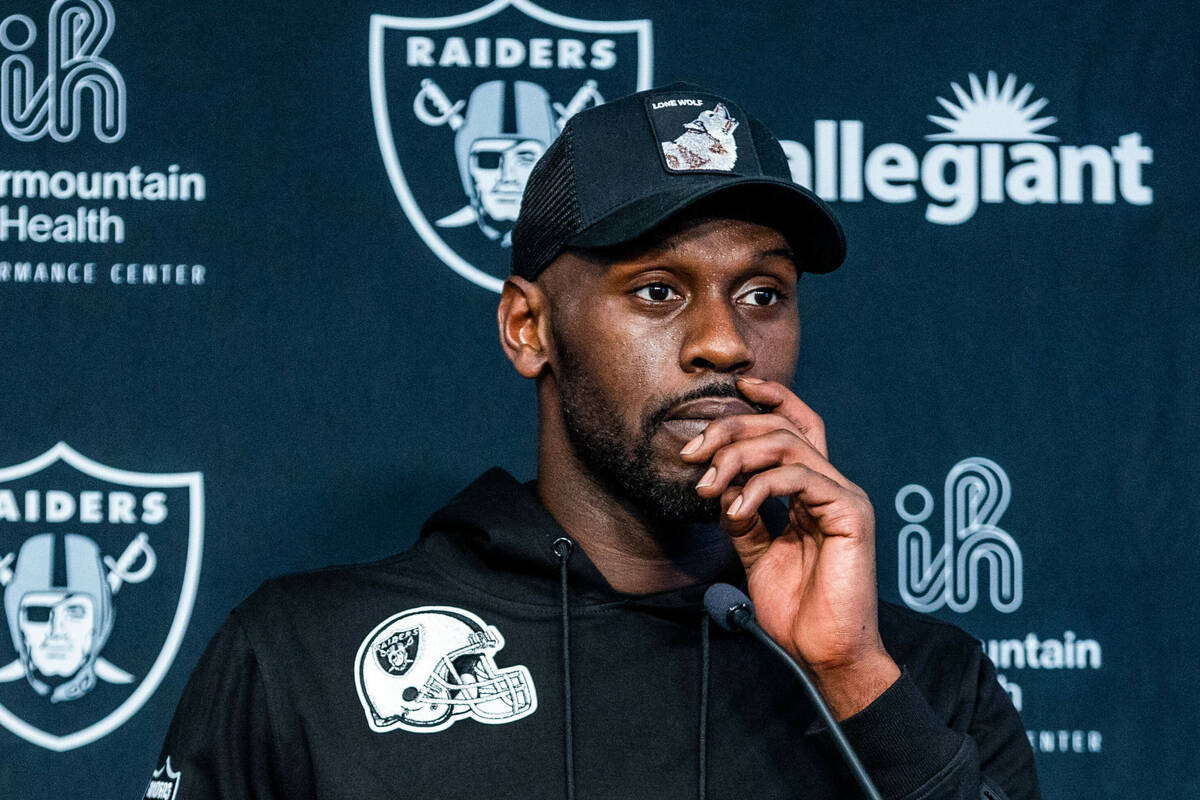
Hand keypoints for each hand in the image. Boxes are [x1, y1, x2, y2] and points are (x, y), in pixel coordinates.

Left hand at [681, 377, 899, 717]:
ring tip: (708, 486)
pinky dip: (760, 487)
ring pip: (788, 445)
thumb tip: (720, 488)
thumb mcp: (757, 553)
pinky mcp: (850, 512)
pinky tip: (737, 510)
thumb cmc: (797, 610)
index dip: (771, 398)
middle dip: (732, 429)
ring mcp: (844, 496)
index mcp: (813, 491)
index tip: (736, 387)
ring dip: (738, 457)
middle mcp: (832, 485)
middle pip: (782, 428)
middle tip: (693, 452)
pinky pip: (800, 477)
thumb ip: (743, 517)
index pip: (797, 426)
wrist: (824, 652)